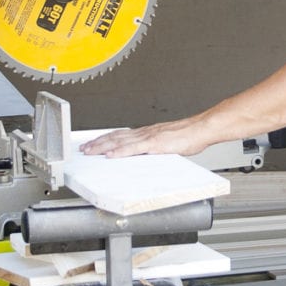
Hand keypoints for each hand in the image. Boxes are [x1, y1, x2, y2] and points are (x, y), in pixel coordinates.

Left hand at [80, 116, 209, 157]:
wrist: (202, 129)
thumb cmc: (190, 135)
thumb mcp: (169, 142)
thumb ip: (156, 148)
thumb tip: (149, 156)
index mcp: (148, 133)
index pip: (121, 135)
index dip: (105, 139)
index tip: (94, 144)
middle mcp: (145, 132)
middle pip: (116, 136)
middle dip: (98, 143)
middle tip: (83, 149)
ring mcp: (149, 137)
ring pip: (120, 141)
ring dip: (103, 146)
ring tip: (90, 151)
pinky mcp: (155, 144)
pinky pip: (134, 148)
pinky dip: (120, 152)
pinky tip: (110, 156)